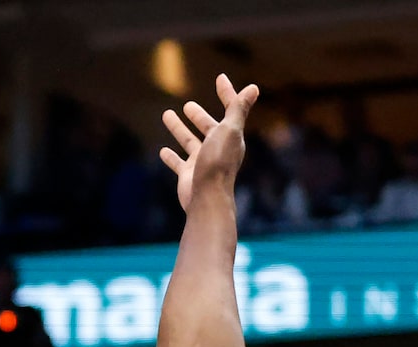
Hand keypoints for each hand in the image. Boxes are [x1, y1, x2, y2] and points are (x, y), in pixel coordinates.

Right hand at [159, 73, 259, 211]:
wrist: (207, 197)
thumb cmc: (218, 162)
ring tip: (166, 115)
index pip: (230, 109)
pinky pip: (178, 163)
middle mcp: (217, 149)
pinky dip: (171, 156)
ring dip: (179, 129)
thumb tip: (254, 88)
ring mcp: (201, 162)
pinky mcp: (188, 175)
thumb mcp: (230, 130)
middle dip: (199, 117)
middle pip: (207, 128)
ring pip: (188, 141)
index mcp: (230, 136)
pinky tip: (163, 151)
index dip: (227, 93)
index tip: (220, 78)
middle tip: (188, 106)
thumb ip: (238, 109)